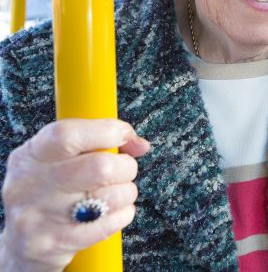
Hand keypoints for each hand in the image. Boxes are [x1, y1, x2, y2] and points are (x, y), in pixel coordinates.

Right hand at [1, 119, 149, 271]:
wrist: (20, 245)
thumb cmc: (47, 193)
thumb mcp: (57, 159)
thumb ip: (96, 141)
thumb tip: (139, 144)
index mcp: (32, 155)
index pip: (68, 135)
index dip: (106, 131)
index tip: (123, 134)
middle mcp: (32, 184)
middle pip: (100, 168)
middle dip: (125, 166)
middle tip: (123, 170)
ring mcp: (42, 216)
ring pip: (112, 196)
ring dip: (126, 192)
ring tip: (115, 193)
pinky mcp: (56, 243)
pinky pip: (111, 223)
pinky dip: (122, 214)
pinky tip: (110, 213)